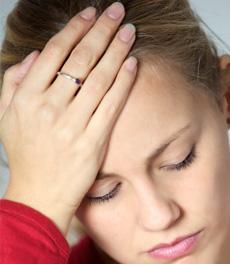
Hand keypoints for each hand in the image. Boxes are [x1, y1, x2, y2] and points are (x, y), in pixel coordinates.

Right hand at [0, 3, 136, 234]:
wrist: (39, 195)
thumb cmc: (26, 157)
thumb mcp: (6, 118)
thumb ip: (14, 83)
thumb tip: (35, 56)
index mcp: (27, 97)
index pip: (55, 52)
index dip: (76, 29)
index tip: (91, 14)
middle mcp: (49, 107)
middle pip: (81, 59)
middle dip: (102, 30)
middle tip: (118, 12)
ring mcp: (72, 125)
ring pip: (99, 78)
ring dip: (116, 50)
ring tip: (129, 31)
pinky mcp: (93, 142)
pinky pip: (111, 105)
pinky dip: (123, 82)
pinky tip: (132, 64)